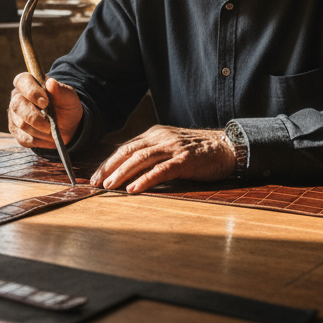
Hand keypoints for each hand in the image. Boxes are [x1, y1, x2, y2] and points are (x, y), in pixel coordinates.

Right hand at [8, 73, 83, 149]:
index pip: (21, 81)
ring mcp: (15, 115)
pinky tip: (46, 136)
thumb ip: (61, 90)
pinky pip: (23, 138)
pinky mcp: (16, 131)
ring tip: (51, 129)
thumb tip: (51, 82)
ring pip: (21, 123)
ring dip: (39, 130)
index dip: (31, 92)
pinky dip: (38, 139)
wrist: (68, 127)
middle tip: (49, 125)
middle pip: (17, 105)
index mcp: (29, 83)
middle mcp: (18, 97)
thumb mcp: (69, 97)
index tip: (45, 102)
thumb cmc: (66, 107)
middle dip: (34, 117)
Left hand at [89, 125, 235, 193]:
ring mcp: (173, 148)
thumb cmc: (198, 151)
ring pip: (141, 159)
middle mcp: (161, 138)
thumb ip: (152, 153)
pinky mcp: (185, 160)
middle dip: (109, 167)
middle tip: (96, 182)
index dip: (109, 162)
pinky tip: (134, 189)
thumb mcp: (170, 147)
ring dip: (122, 173)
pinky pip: (161, 170)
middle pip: (128, 152)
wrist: (227, 147)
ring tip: (109, 186)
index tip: (96, 175)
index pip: (126, 147)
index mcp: (155, 134)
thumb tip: (128, 168)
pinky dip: (145, 179)